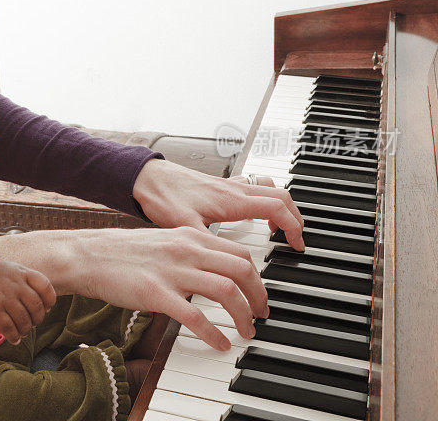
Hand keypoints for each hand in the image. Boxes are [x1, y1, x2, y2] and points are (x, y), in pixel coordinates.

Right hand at [0, 227, 268, 350]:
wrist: (87, 255)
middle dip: (259, 295)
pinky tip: (219, 343)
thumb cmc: (121, 252)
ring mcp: (172, 271)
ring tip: (246, 331)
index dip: (257, 276)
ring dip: (243, 314)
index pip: (239, 252)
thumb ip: (190, 251)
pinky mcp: (156, 293)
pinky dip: (214, 333)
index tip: (259, 294)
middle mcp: (186, 250)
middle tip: (260, 314)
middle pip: (242, 268)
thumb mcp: (163, 241)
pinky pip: (195, 316)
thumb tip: (213, 267)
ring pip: (226, 290)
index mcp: (190, 236)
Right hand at [0, 261, 55, 344]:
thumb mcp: (16, 271)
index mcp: (23, 273)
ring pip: (24, 320)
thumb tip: (47, 308)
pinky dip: (14, 337)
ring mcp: (3, 298)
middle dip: (38, 319)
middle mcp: (14, 285)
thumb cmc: (0, 277)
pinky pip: (9, 328)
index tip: (46, 307)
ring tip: (24, 330)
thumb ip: (33, 284)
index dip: (50, 300)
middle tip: (33, 322)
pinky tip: (15, 338)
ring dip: (26, 330)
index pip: (45, 287)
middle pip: (36, 307)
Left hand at [133, 159, 304, 249]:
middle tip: (294, 240)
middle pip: (281, 196)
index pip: (277, 208)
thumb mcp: (184, 226)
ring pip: (269, 189)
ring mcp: (229, 185)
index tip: (296, 246)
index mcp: (231, 200)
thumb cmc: (163, 197)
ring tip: (279, 228)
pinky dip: (263, 198)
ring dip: (281, 206)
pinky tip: (253, 213)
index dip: (293, 227)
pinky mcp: (220, 185)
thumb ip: (208, 244)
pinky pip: (253, 186)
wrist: (148, 178)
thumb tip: (225, 265)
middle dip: (295, 218)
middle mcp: (234, 189)